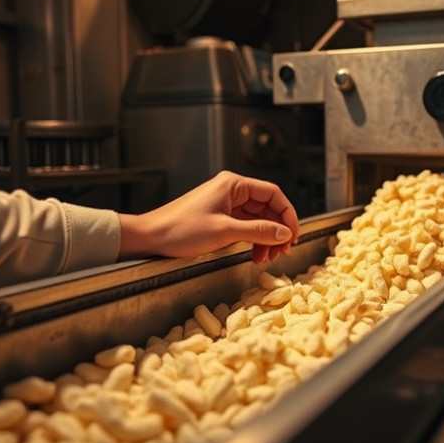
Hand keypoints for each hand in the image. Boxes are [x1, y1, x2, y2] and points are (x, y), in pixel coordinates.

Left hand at [118, 171, 299, 262]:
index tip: (294, 235)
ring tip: (267, 257)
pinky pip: (245, 226)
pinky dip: (254, 240)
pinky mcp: (220, 217)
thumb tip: (285, 233)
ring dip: (266, 238)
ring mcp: (225, 204)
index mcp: (233, 185)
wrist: (150, 238)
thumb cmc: (180, 230)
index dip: (288, 215)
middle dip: (277, 230)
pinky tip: (255, 254)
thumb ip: (259, 231)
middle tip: (282, 251)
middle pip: (267, 208)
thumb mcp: (225, 231)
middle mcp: (231, 190)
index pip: (273, 194)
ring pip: (258, 219)